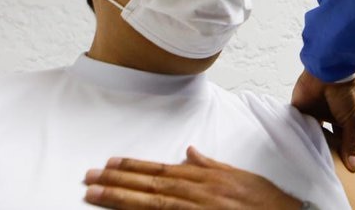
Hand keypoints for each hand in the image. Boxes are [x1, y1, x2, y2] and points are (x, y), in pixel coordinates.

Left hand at [84, 146, 301, 208]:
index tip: (110, 164)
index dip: (133, 167)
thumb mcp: (238, 175)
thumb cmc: (265, 201)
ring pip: (151, 203)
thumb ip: (210, 165)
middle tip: (89, 178)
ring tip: (94, 194)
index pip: (160, 170)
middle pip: (149, 185)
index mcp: (204, 178)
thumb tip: (190, 152)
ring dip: (120, 198)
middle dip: (117, 181)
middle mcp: (196, 193)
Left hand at [291, 68, 354, 171]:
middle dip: (326, 152)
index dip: (344, 154)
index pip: (345, 141)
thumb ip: (350, 142)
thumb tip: (352, 166)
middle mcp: (330, 117)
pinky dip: (297, 134)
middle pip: (327, 140)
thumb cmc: (345, 93)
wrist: (328, 72)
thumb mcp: (353, 119)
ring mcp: (314, 114)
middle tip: (323, 170)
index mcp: (345, 119)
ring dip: (311, 144)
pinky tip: (297, 148)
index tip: (341, 172)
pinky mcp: (300, 110)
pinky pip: (297, 125)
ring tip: (310, 163)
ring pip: (311, 134)